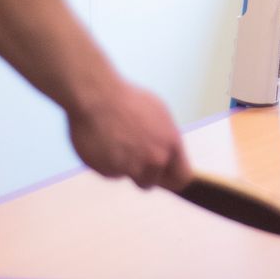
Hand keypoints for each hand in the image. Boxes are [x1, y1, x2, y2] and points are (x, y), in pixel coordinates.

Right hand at [68, 79, 192, 189]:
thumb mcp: (158, 114)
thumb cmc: (128, 100)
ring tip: (117, 144)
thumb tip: (168, 155)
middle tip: (132, 154)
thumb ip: (165, 139)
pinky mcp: (109, 172)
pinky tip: (103, 143)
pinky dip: (107, 162)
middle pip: (152, 182)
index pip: (182, 177)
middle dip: (144, 173)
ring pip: (131, 178)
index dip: (172, 177)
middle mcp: (155, 160)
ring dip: (125, 168)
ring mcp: (133, 168)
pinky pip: (111, 172)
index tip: (164, 176)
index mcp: (171, 144)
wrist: (97, 97)